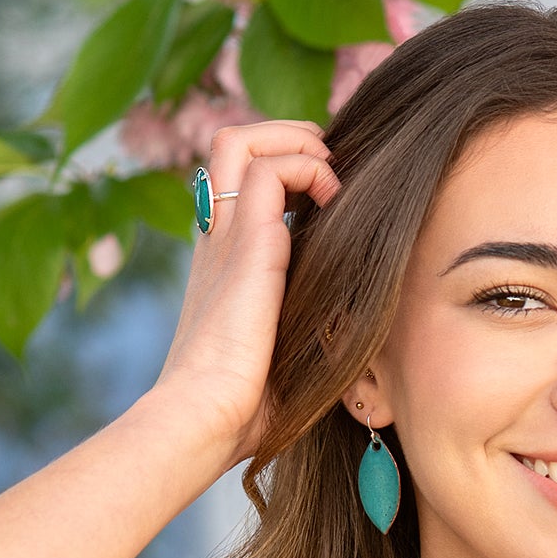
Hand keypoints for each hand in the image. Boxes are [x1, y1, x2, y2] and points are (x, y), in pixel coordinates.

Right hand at [153, 119, 340, 466]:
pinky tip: (332, 202)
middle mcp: (217, 241)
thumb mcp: (281, 360)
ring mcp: (225, 238)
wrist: (202, 419)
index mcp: (222, 265)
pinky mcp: (245, 245)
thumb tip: (354, 342)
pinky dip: (307, 168)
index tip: (326, 194)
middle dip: (286, 138)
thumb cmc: (241, 412)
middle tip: (328, 168)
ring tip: (329, 175)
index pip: (240, 185)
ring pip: (240, 140)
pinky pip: (269, 169)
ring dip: (294, 141)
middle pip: (231, 145)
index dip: (283, 171)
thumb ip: (306, 336)